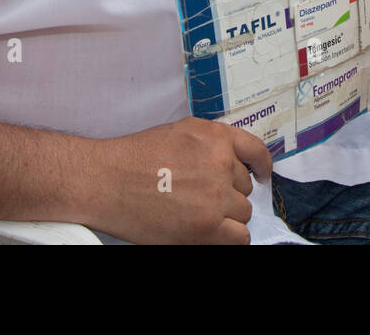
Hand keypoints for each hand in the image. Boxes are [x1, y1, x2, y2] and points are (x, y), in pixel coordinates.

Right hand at [95, 116, 271, 243]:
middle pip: (245, 187)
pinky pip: (240, 237)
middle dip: (228, 192)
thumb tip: (232, 161)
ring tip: (195, 214)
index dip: (262, 166)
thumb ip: (210, 143)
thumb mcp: (180, 132)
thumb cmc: (134, 157)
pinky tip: (212, 234)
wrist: (106, 181)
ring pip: (243, 212)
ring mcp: (215, 195)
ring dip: (226, 216)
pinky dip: (230, 238)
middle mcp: (220, 163)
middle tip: (198, 197)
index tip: (262, 175)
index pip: (256, 151)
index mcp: (215, 137)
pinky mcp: (207, 226)